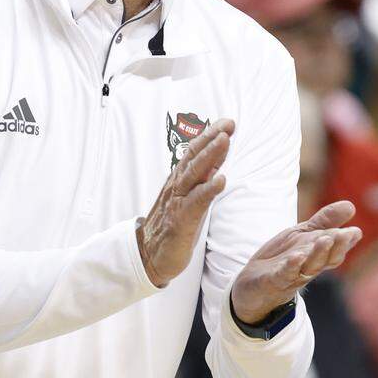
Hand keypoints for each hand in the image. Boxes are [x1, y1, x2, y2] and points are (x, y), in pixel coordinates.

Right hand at [137, 119, 234, 287]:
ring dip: (210, 156)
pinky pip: (196, 202)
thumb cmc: (172, 225)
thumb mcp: (189, 199)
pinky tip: (220, 179)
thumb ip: (200, 181)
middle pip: (194, 157)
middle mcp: (177, 186)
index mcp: (179, 180)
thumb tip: (216, 164)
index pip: (195, 153)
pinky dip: (208, 190)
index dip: (210, 136)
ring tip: (225, 140)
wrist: (149, 255)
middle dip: (212, 138)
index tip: (227, 122)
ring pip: (194, 174)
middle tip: (229, 123)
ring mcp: (177, 201)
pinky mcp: (180, 220)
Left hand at [230, 200, 360, 323]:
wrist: (253, 285)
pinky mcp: (273, 281)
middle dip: (337, 247)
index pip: (335, 250)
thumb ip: (325, 221)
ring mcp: (292, 275)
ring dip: (318, 254)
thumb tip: (351, 205)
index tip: (355, 231)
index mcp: (318, 256)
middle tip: (346, 233)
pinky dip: (291, 267)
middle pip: (326, 259)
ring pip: (309, 267)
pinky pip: (284, 275)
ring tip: (325, 239)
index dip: (345, 242)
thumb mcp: (304, 235)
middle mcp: (309, 267)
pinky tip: (296, 257)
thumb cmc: (284, 258)